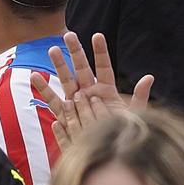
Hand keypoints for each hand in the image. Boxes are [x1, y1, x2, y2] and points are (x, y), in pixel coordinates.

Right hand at [30, 31, 152, 148]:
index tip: (97, 35)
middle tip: (68, 35)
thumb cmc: (121, 131)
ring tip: (52, 49)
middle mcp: (89, 92)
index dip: (100, 51)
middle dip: (75, 52)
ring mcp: (75, 101)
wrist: (106, 150)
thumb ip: (140, 95)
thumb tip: (149, 76)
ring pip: (65, 79)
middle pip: (81, 68)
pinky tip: (34, 76)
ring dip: (58, 65)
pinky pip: (52, 100)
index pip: (103, 66)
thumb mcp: (133, 113)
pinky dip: (43, 88)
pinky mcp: (64, 113)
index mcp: (107, 89)